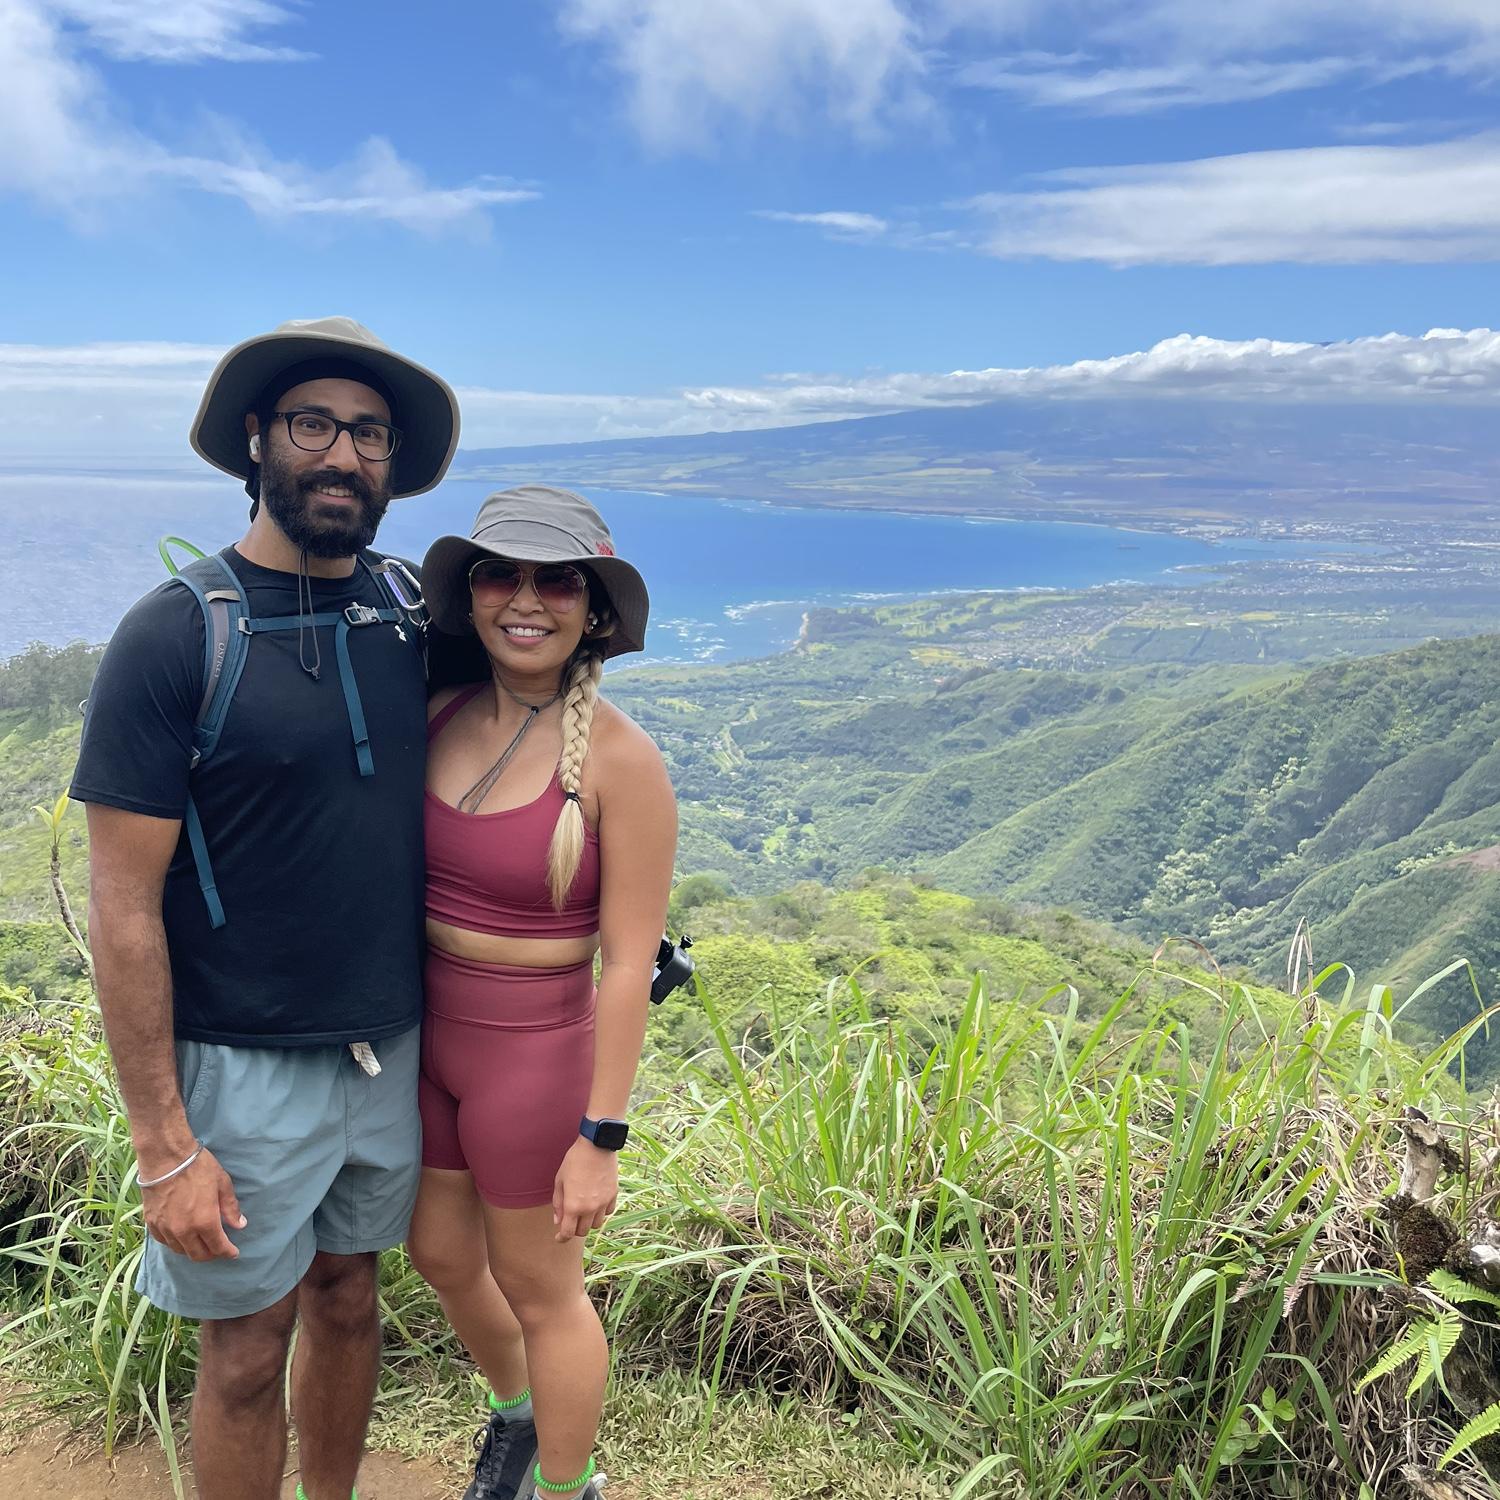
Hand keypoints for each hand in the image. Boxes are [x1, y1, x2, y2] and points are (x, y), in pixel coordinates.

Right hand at [141, 1146, 245, 1260]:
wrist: (165, 1157)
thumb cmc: (197, 1167)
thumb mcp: (222, 1183)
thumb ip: (230, 1207)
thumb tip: (240, 1224)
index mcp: (204, 1222)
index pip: (218, 1247)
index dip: (228, 1252)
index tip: (233, 1253)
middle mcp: (184, 1231)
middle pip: (198, 1255)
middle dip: (211, 1255)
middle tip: (219, 1249)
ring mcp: (165, 1228)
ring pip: (180, 1250)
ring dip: (193, 1250)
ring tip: (201, 1243)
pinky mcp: (152, 1223)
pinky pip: (165, 1242)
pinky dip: (176, 1243)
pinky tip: (182, 1237)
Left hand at [552, 1138, 618, 1241]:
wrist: (596, 1145)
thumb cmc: (574, 1161)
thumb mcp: (560, 1181)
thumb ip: (558, 1204)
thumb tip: (558, 1221)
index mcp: (573, 1206)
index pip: (568, 1233)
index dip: (562, 1238)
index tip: (559, 1238)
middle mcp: (590, 1208)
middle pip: (583, 1231)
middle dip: (575, 1229)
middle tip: (570, 1220)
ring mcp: (603, 1202)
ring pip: (597, 1224)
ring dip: (589, 1222)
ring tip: (584, 1211)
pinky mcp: (613, 1195)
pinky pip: (608, 1212)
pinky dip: (601, 1212)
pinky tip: (596, 1203)